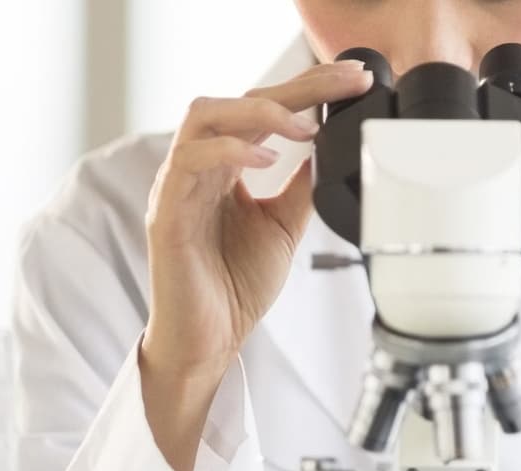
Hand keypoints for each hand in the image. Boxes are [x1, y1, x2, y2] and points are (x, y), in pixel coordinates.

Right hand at [139, 60, 373, 470]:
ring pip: (205, 117)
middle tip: (343, 83)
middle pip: (238, 99)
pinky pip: (187, 165)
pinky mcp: (166, 215)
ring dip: (259, 114)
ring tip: (302, 126)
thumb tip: (329, 146)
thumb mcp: (284, 226)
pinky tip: (263, 159)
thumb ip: (300, 185)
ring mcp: (178, 187)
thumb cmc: (234, 286)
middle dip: (296, 87)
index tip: (355, 80)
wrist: (209, 341)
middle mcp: (197, 167)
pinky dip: (227, 152)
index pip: (263, 109)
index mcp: (223, 166)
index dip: (309, 88)